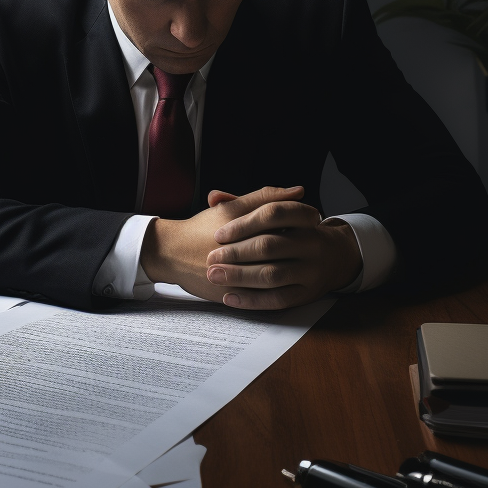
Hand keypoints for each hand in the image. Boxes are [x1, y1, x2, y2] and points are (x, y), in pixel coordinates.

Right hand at [140, 186, 306, 302]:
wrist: (171, 253)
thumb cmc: (202, 228)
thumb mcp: (231, 208)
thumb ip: (264, 198)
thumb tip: (298, 192)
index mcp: (243, 224)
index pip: (284, 217)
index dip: (304, 216)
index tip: (314, 217)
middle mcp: (241, 250)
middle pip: (283, 246)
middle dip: (303, 242)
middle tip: (315, 237)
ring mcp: (238, 274)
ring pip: (276, 273)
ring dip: (294, 266)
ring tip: (302, 258)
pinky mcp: (234, 292)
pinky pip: (264, 295)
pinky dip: (279, 287)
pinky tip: (288, 280)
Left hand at [205, 187, 362, 309]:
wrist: (336, 258)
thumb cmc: (295, 233)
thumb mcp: (280, 214)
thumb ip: (248, 204)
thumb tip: (214, 197)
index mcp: (306, 219)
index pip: (274, 213)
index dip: (243, 223)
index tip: (219, 234)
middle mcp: (312, 244)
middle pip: (270, 245)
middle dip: (236, 252)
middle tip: (211, 257)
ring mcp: (311, 271)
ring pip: (272, 274)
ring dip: (240, 276)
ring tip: (215, 275)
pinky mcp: (307, 294)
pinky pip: (278, 300)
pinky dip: (252, 299)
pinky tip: (229, 297)